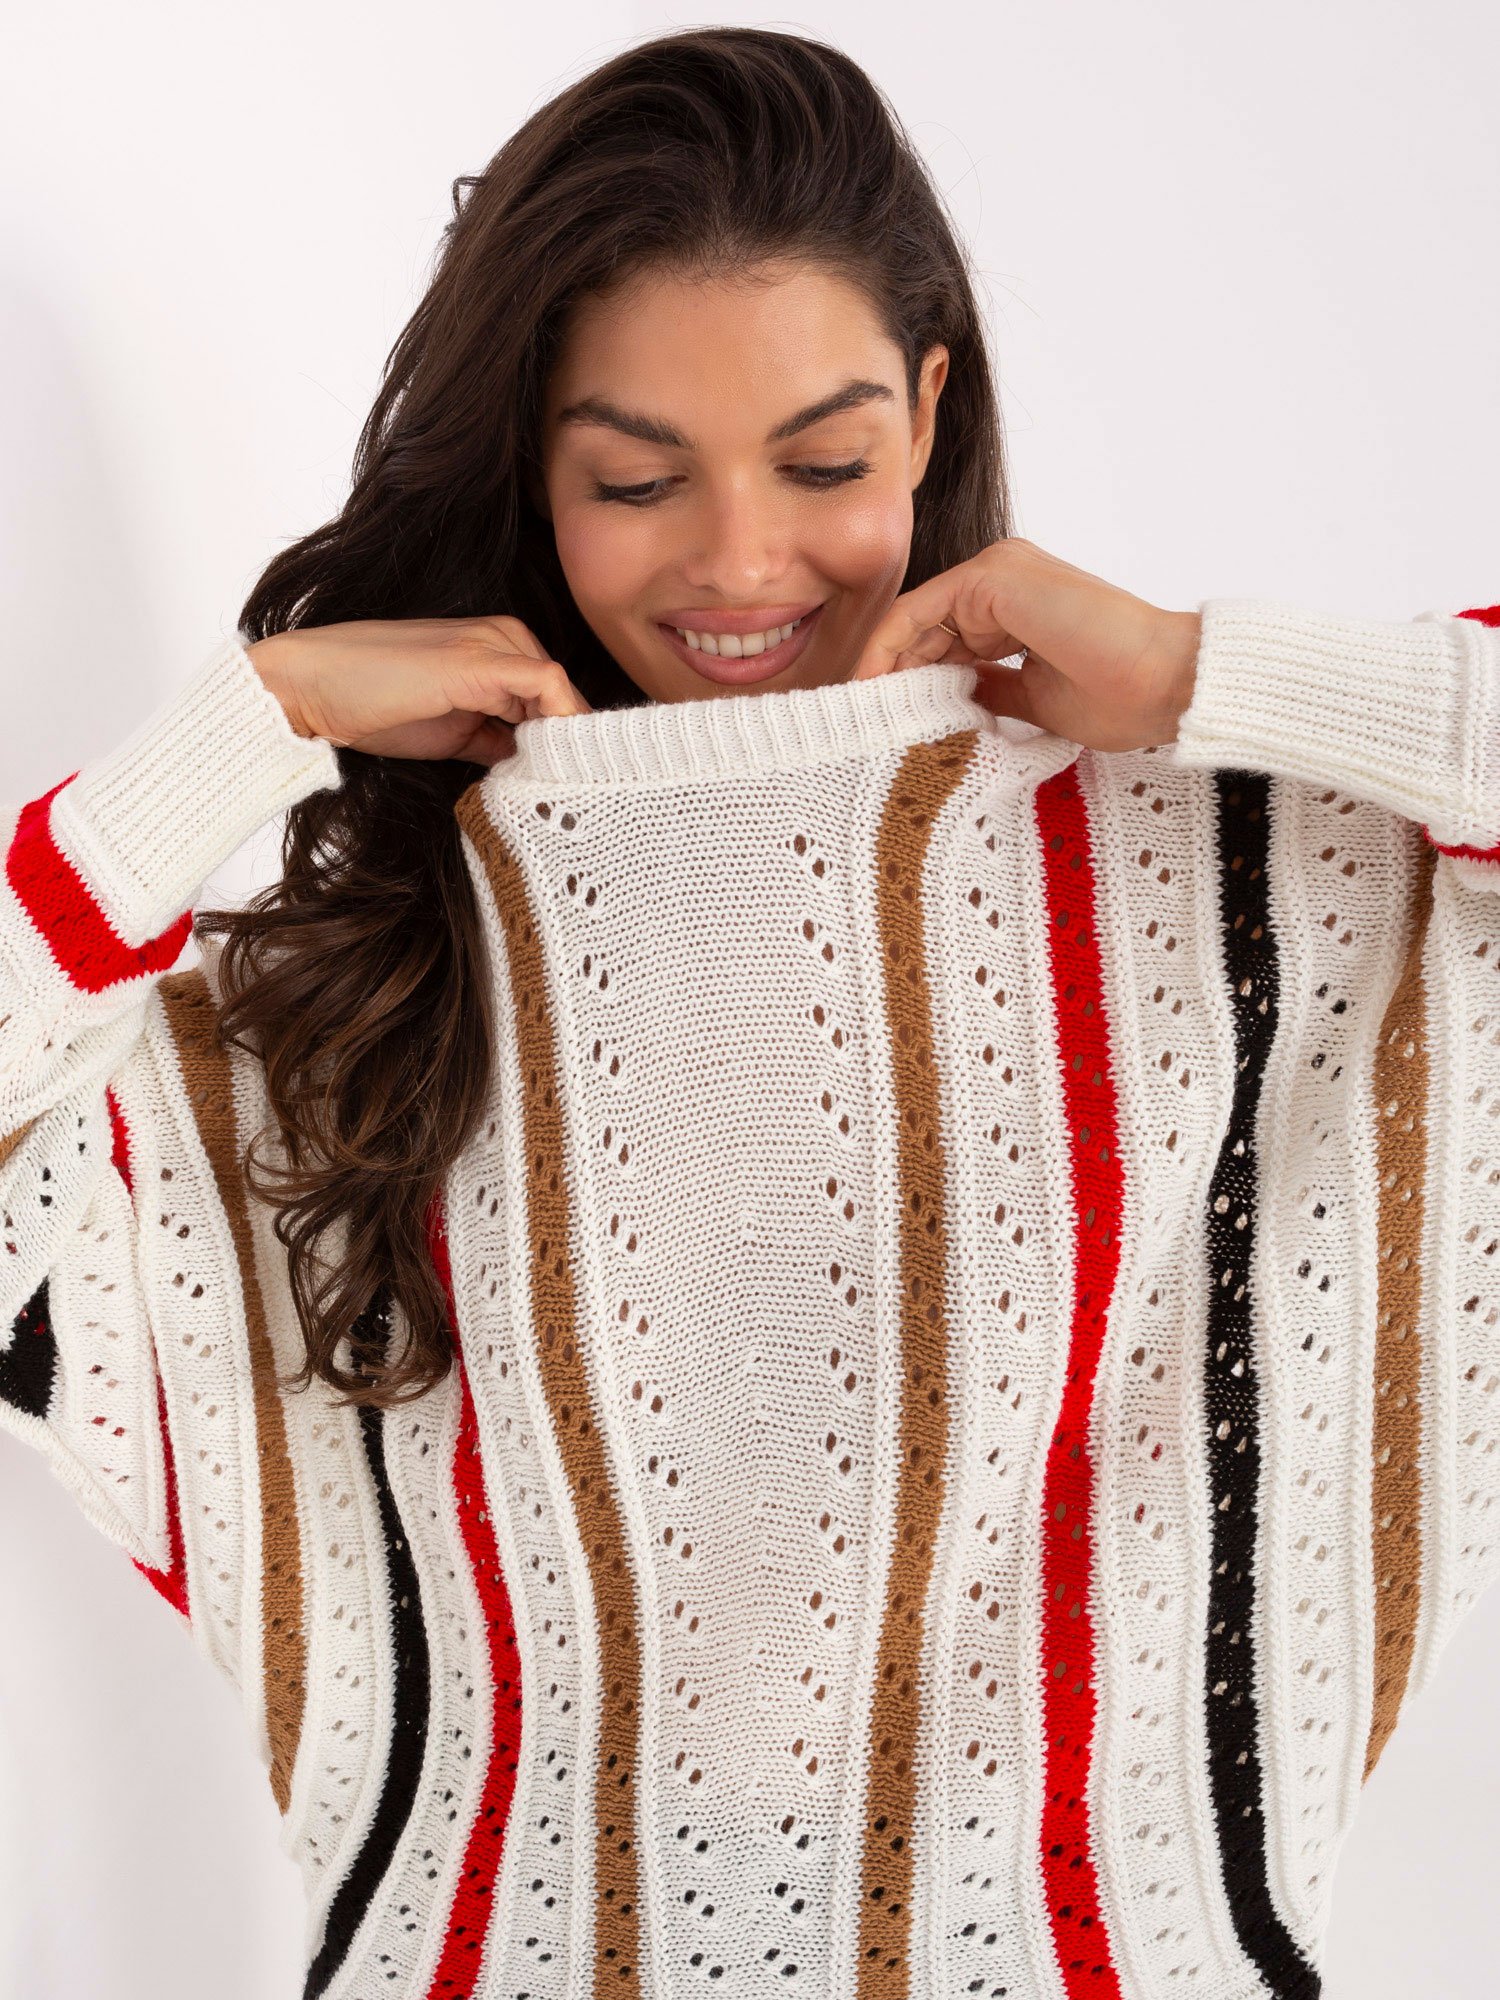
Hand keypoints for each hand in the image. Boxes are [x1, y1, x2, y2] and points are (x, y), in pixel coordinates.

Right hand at [246, 615, 591, 765]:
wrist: (313, 686)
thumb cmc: (373, 707)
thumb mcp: (453, 734)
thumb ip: (495, 741)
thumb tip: (531, 762)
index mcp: (496, 649)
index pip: (556, 697)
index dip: (571, 741)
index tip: (579, 784)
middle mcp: (502, 637)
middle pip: (566, 695)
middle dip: (576, 743)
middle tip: (581, 790)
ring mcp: (492, 643)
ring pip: (564, 690)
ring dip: (573, 738)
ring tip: (572, 783)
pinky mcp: (480, 660)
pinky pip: (549, 685)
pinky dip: (564, 721)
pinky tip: (557, 759)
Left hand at [850, 538, 1200, 753]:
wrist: (1167, 683)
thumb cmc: (1121, 697)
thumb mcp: (1034, 701)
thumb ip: (988, 690)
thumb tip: (947, 702)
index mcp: (1016, 606)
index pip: (942, 641)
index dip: (906, 682)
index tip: (877, 725)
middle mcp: (1003, 579)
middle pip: (922, 628)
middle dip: (885, 675)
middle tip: (853, 724)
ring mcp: (999, 571)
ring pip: (915, 619)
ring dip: (881, 666)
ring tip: (856, 715)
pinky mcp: (995, 575)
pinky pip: (920, 611)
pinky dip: (890, 647)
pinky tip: (872, 688)